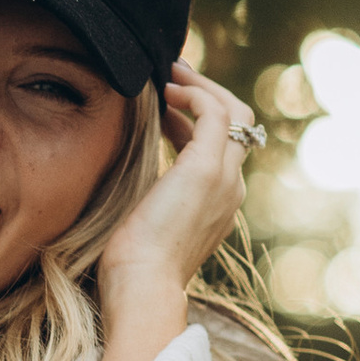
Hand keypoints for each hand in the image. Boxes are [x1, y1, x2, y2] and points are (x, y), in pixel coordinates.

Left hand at [99, 64, 264, 312]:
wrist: (141, 288)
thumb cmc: (129, 266)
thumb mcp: (140, 222)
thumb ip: (144, 195)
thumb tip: (122, 169)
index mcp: (217, 203)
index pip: (220, 146)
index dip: (195, 118)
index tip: (166, 104)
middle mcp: (231, 189)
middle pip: (237, 123)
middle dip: (207, 93)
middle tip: (173, 74)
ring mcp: (225, 178)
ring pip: (235, 112)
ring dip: (202, 86)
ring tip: (168, 73)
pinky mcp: (207, 169)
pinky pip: (215, 113)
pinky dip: (194, 94)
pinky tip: (166, 91)